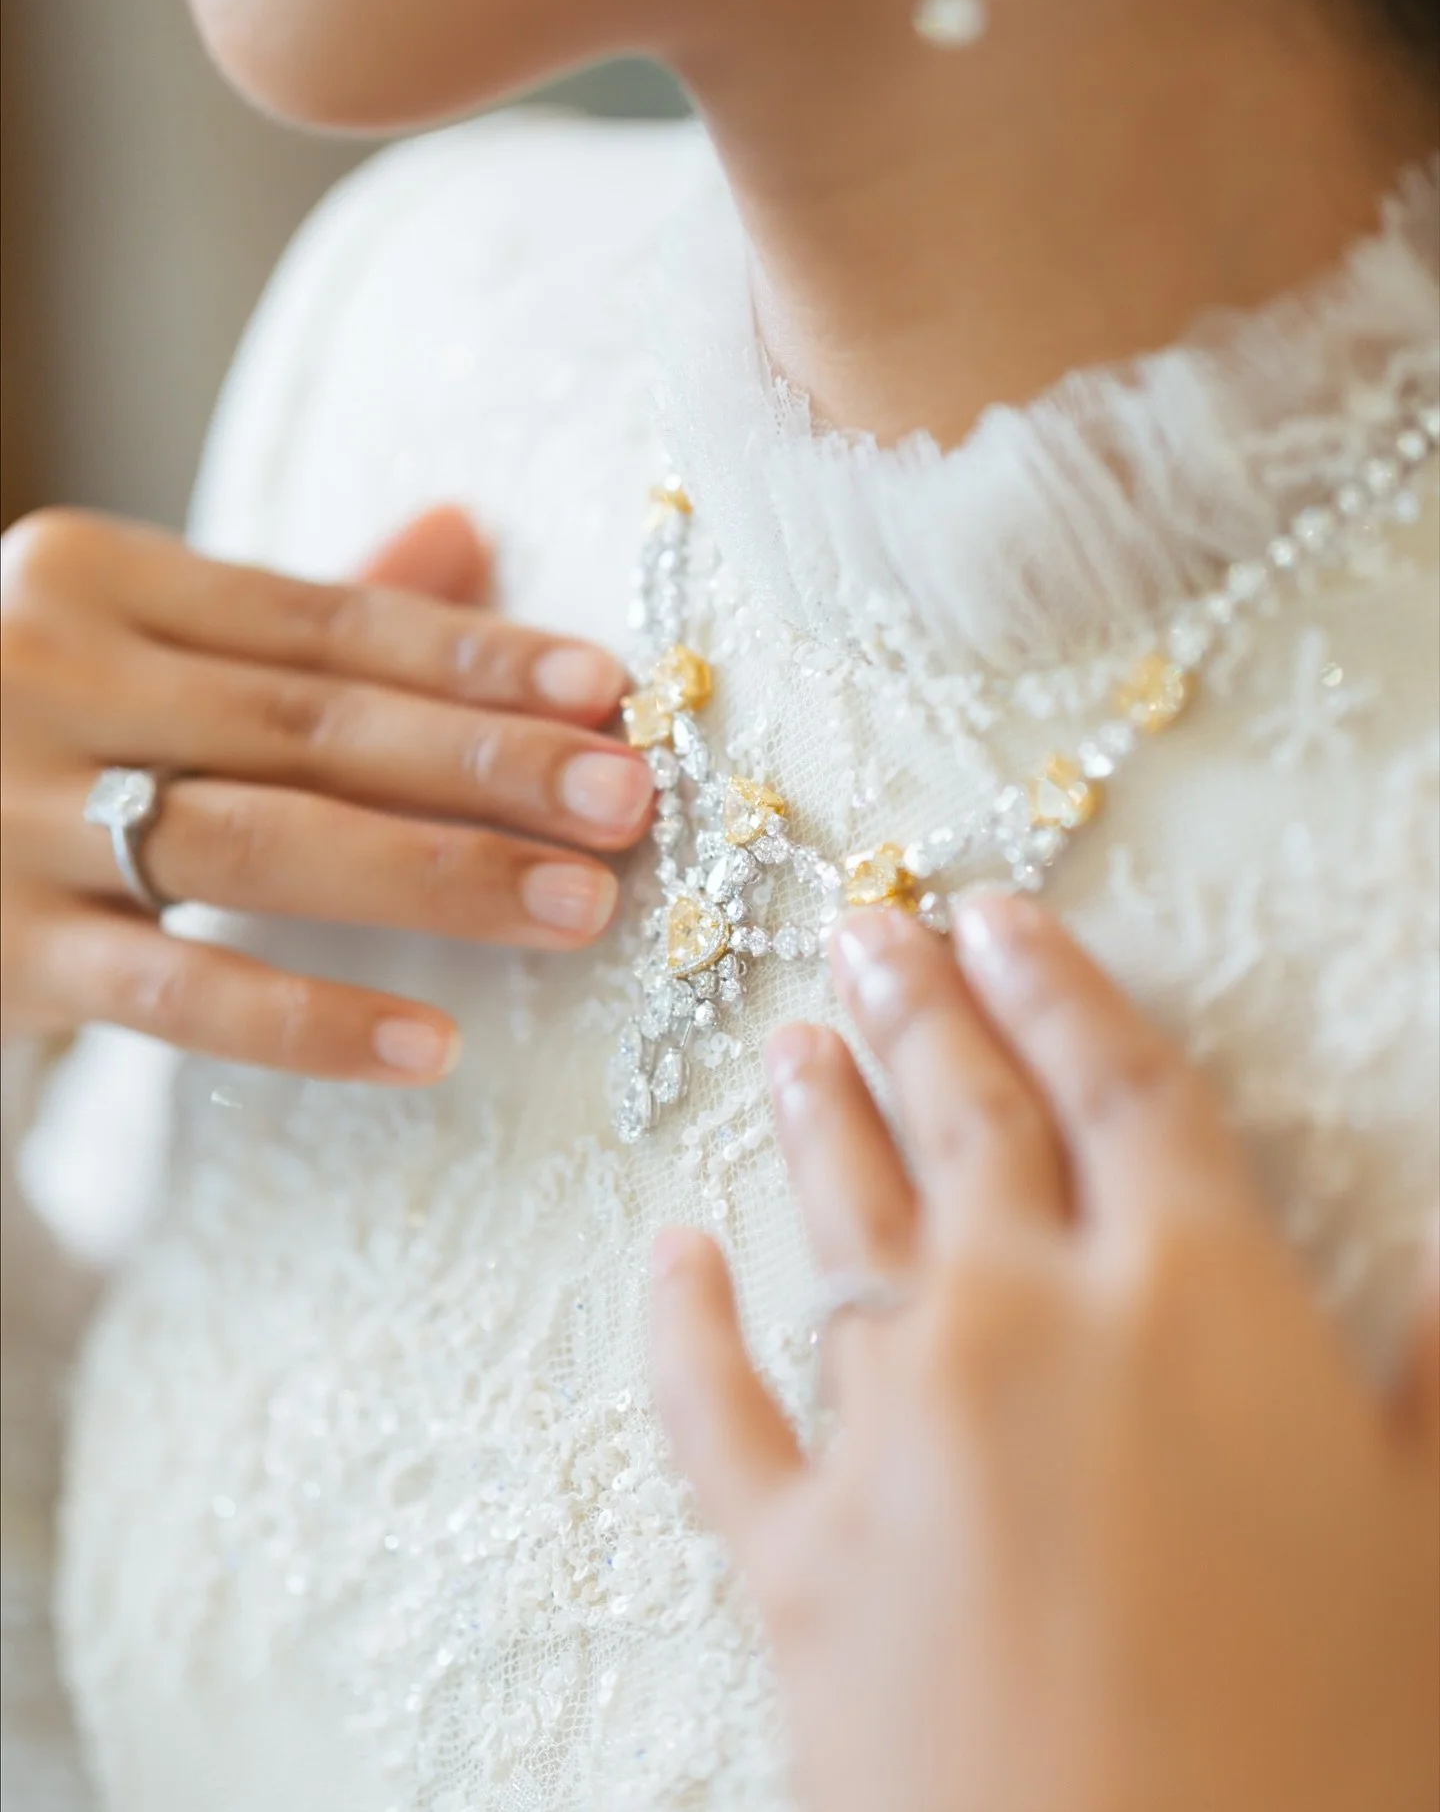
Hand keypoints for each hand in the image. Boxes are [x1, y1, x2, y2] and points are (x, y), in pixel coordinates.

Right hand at [1, 504, 650, 1079]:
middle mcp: (49, 674)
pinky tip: (427, 1046)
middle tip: (628, 799)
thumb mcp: (130, 641)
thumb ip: (289, 610)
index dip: (473, 656)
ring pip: (261, 845)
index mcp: (97, 580)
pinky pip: (174, 990)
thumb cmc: (18, 728)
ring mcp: (12, 815)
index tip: (606, 690)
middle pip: (312, 724)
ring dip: (435, 877)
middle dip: (484, 765)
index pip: (324, 619)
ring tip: (577, 906)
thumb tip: (463, 528)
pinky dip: (304, 1019)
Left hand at [651, 897, 1439, 1811]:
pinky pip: (713, 1404)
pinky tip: (673, 1253)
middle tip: (872, 925)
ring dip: (816, 1118)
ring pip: (843, 1220)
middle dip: (924, 1009)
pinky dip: (682, 1323)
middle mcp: (1028, 1318)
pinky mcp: (791, 1548)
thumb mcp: (1439, 1547)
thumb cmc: (1336, 1756)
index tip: (1002, 915)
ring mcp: (895, 1426)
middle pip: (967, 1118)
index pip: (1123, 1089)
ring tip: (794, 1036)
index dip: (1063, 987)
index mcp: (1197, 1296)